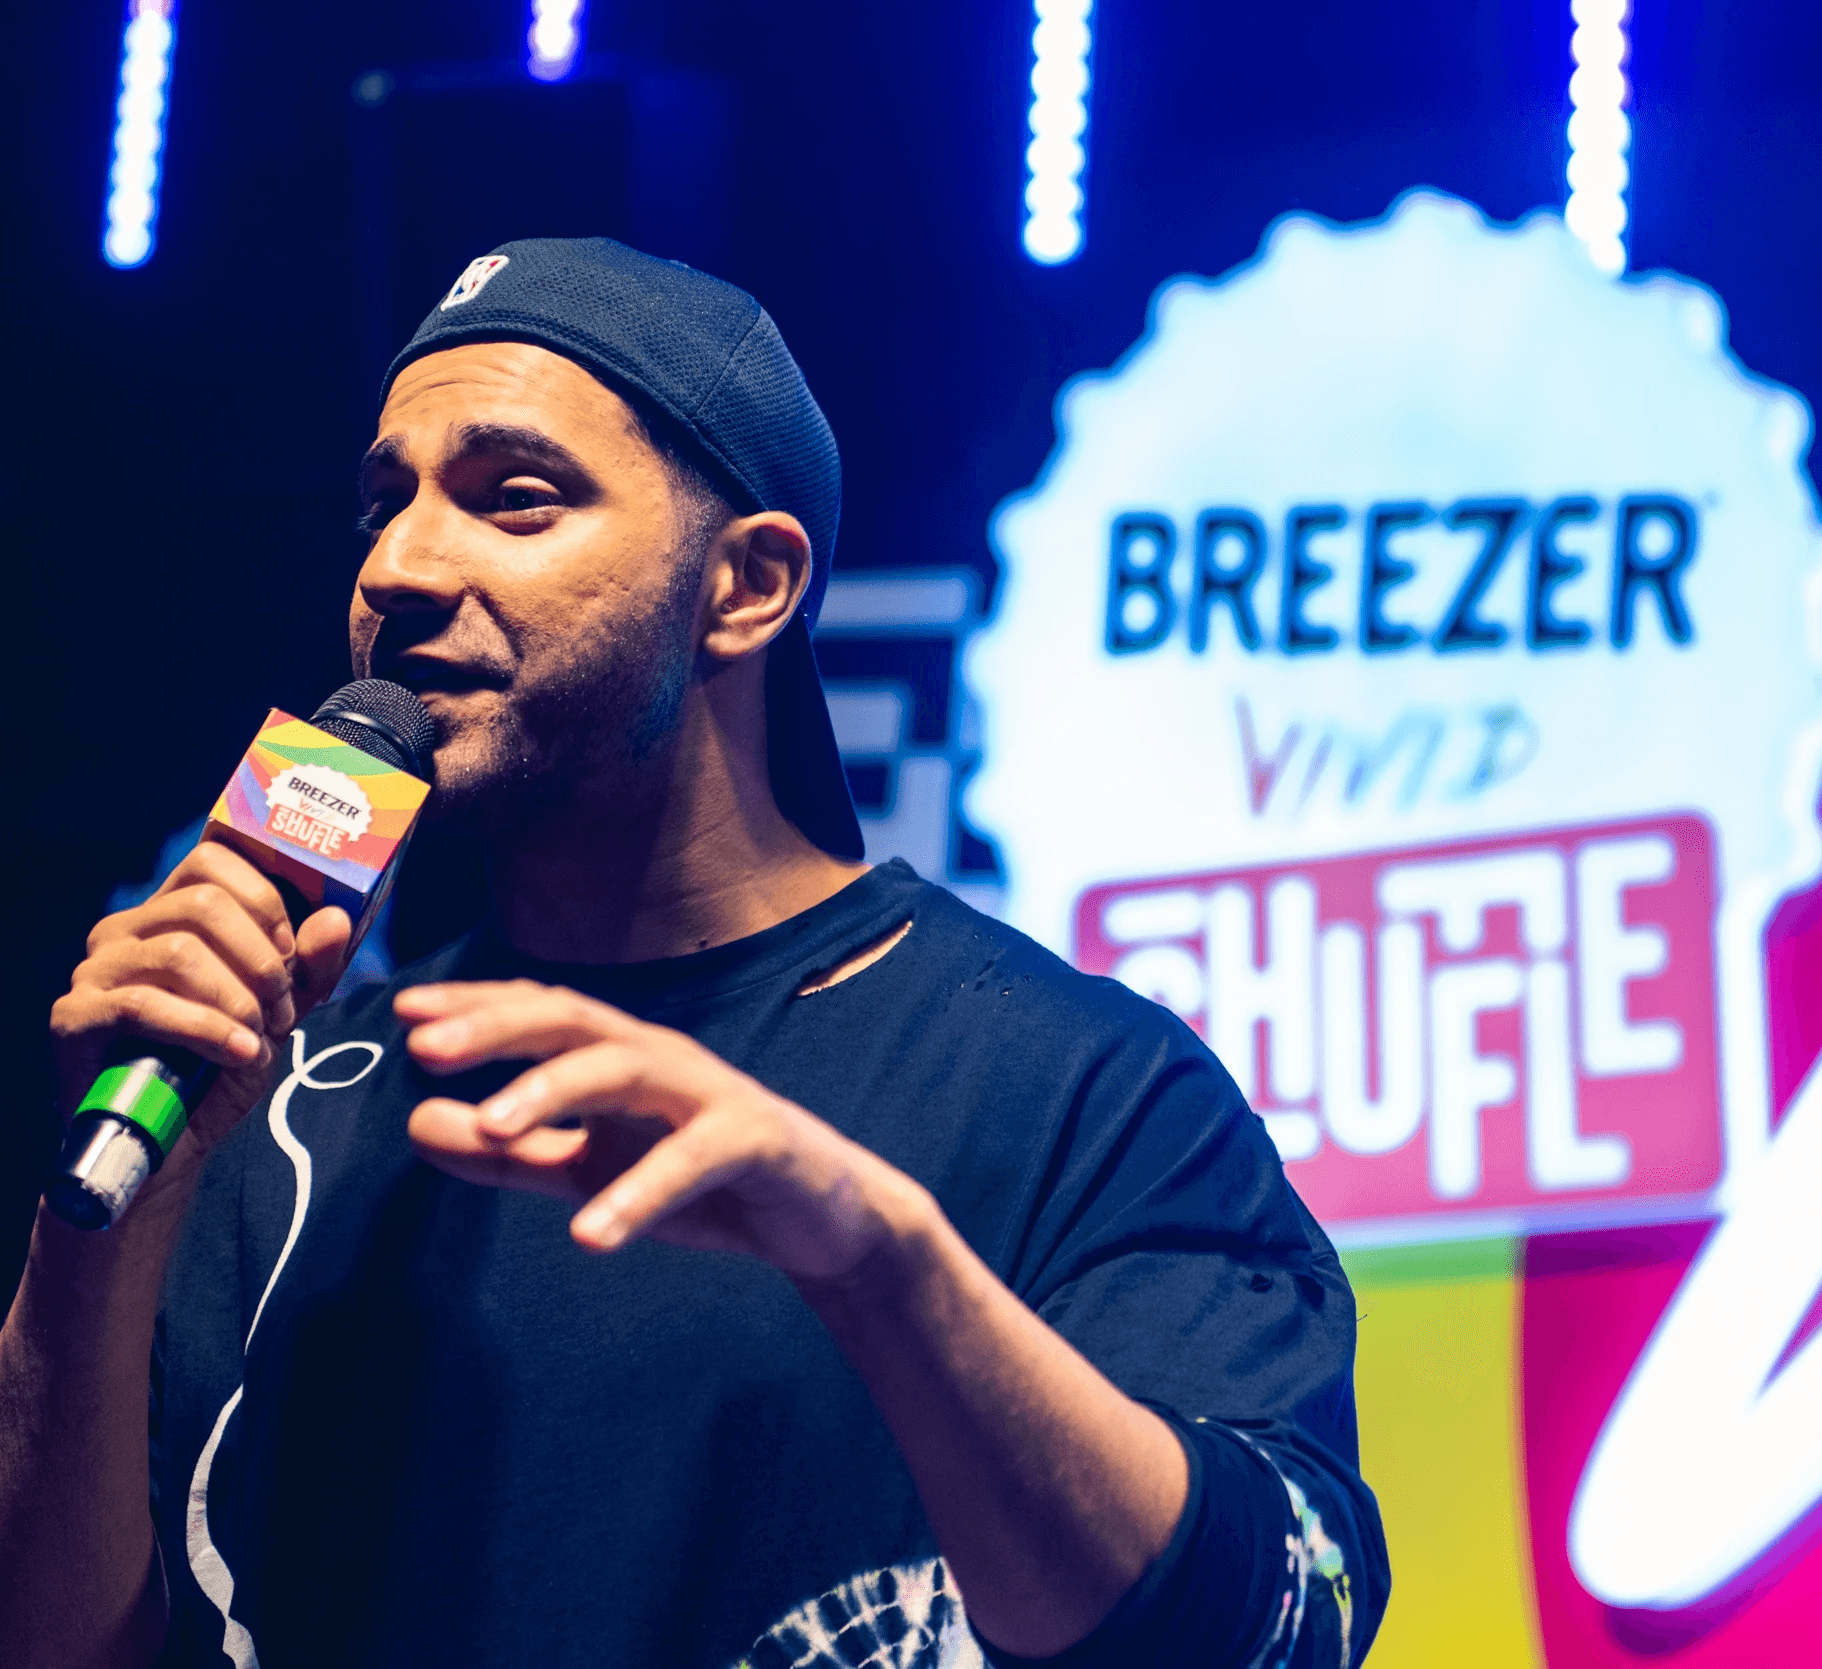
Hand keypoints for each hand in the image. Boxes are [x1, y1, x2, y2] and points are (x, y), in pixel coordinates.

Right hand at [50, 839, 351, 1168]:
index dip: (264, 900)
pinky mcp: (75, 1015)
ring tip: (260, 1035)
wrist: (175, 1140)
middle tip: (281, 1008)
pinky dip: (207, 1030)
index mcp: (169, 913)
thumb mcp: (281, 1009)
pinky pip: (145, 1005)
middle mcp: (125, 930)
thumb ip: (311, 965)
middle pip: (203, 904)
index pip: (211, 860)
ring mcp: (95, 970)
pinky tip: (239, 1054)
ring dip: (238, 999)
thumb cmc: (223, 1063)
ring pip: (179, 952)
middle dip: (261, 959)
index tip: (289, 951)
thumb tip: (336, 920)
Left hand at [399, 980, 926, 1288]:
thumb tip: (415, 1125)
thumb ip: (513, 1152)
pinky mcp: (755, 1139)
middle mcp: (661, 1058)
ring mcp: (710, 1092)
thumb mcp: (592, 1169)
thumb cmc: (704, 1180)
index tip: (404, 1014)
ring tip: (491, 1128)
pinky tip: (589, 1236)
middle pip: (575, 1020)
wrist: (823, 1217)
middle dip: (500, 1027)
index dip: (476, 1008)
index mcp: (621, 1058)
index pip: (541, 1014)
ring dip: (554, 1091)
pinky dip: (640, 1193)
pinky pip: (692, 1158)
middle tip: (427, 1049)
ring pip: (627, 1068)